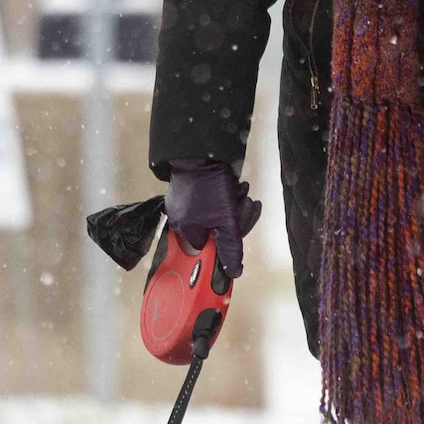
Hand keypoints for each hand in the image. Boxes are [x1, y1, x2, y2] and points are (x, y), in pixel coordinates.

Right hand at [165, 158, 262, 288]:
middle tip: (243, 201)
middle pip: (215, 228)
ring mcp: (180, 202)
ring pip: (214, 212)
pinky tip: (232, 185)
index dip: (227, 237)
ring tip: (239, 190)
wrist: (201, 150)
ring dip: (232, 202)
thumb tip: (234, 272)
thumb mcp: (228, 220)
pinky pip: (207, 198)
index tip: (237, 224)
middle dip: (234, 216)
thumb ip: (231, 248)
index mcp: (186, 230)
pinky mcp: (184, 187)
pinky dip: (223, 193)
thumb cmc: (211, 185)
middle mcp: (179, 218)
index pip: (210, 247)